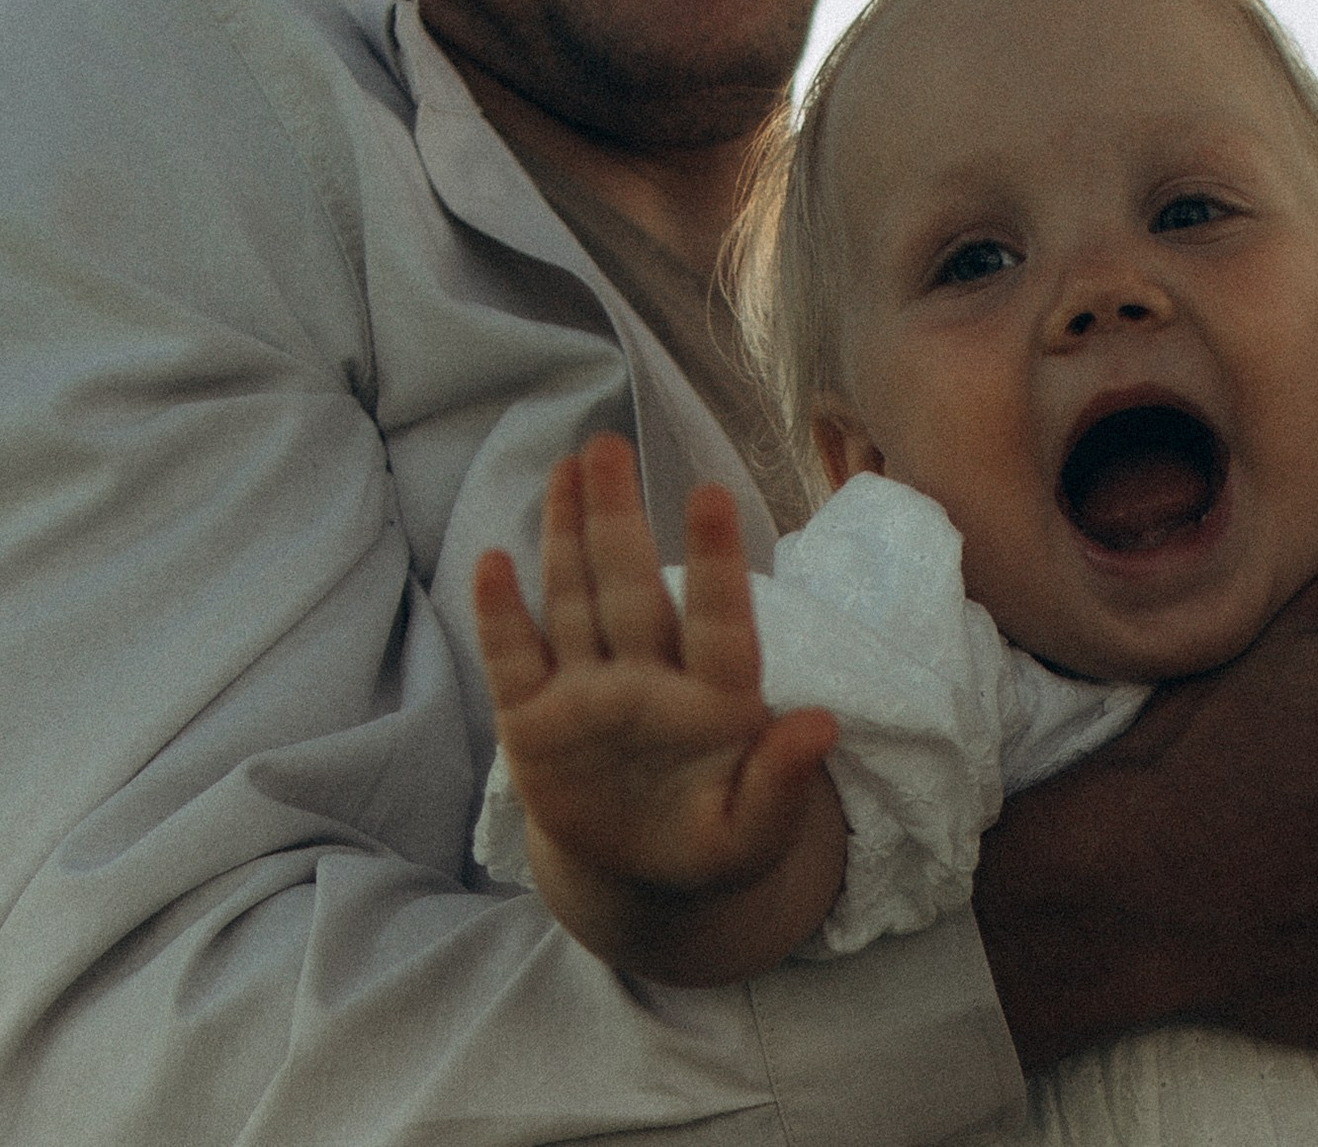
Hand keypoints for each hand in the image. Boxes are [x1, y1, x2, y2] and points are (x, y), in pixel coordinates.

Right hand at [472, 433, 842, 980]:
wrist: (643, 871)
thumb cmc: (712, 842)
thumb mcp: (750, 834)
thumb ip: (780, 783)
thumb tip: (822, 725)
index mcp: (714, 699)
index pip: (718, 620)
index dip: (714, 561)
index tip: (711, 493)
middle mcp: (649, 678)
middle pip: (631, 588)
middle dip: (618, 519)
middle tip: (610, 446)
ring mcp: (589, 692)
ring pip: (576, 600)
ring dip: (569, 535)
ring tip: (571, 466)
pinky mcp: (534, 720)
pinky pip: (515, 660)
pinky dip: (502, 617)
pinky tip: (495, 562)